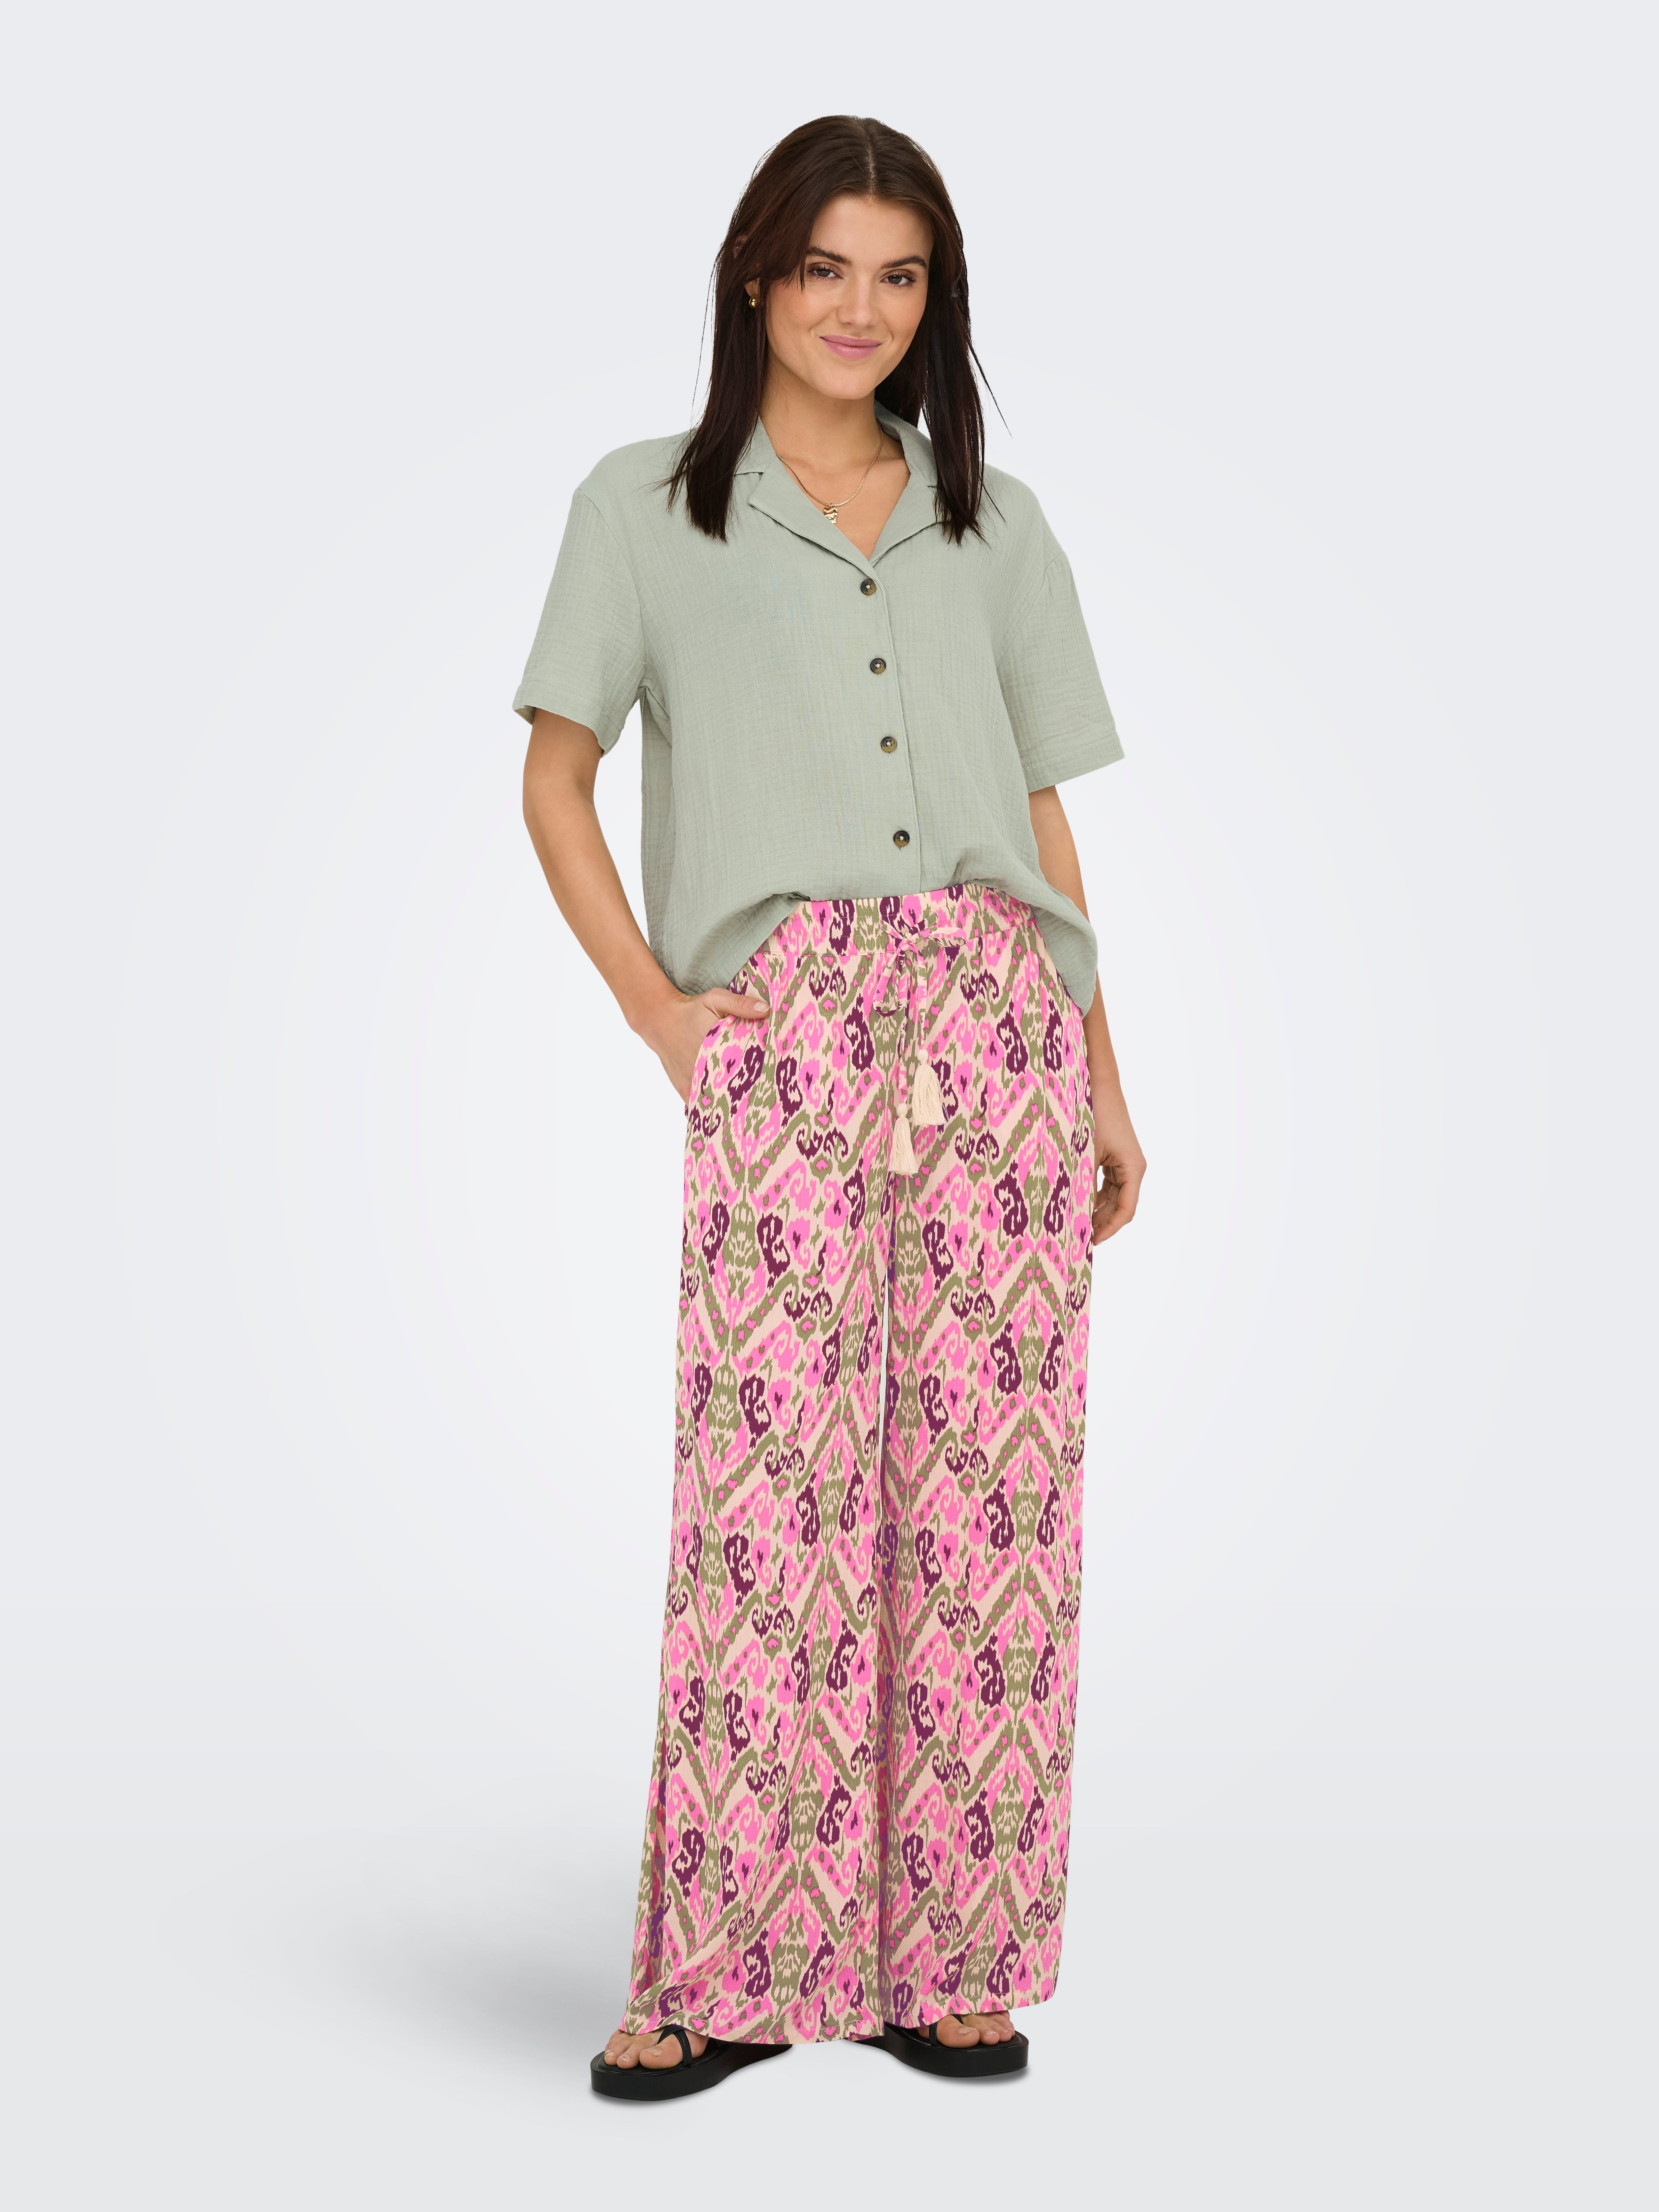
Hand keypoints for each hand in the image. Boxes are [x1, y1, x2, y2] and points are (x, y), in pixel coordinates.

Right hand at [640, 986, 769, 1103]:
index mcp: (718, 1051)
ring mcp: (693, 1083)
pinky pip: (700, 1106)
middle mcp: (705, 1071)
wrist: (659, 1020)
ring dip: (730, 1105)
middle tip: (762, 1100)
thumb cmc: (690, 1010)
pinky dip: (710, 1110)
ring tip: (745, 1111)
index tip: (771, 1083)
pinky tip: (723, 1116)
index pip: (745, 1071)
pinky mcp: (684, 1089)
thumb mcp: (715, 1000)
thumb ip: (740, 1004)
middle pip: (733, 1090)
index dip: (760, 1078)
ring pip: (717, 1102)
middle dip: (747, 1095)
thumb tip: (766, 1010)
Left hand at [1088, 1085, 1145, 1245]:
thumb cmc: (1093, 1113)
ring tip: (1074, 1227)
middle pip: (1119, 1207)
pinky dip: (1092, 1196)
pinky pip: (1105, 1184)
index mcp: (1132, 1169)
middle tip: (1077, 1240)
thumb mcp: (1084, 1152)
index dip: (1109, 1229)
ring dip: (1095, 1211)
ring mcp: (1123, 1162)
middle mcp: (1132, 1168)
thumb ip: (1080, 1182)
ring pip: (1112, 1197)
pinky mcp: (1113, 1156)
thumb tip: (1069, 1213)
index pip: (1125, 1211)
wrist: (1097, 1082)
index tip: (1090, 1243)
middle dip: (1100, 1223)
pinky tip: (1075, 1205)